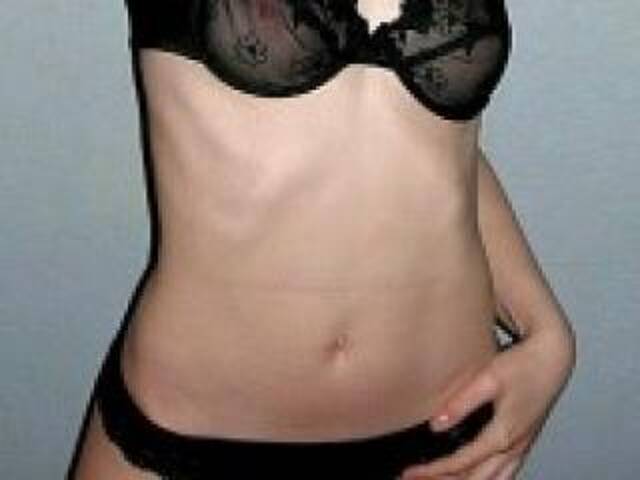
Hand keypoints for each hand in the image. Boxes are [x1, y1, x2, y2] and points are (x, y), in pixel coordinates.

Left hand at [399, 327, 575, 479]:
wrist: (554, 358)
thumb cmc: (522, 365)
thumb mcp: (488, 379)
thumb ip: (462, 403)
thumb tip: (436, 424)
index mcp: (503, 434)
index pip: (461, 464)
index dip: (433, 471)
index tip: (410, 472)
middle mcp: (514, 447)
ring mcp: (522, 447)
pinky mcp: (526, 441)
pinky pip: (507, 474)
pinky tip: (474, 477)